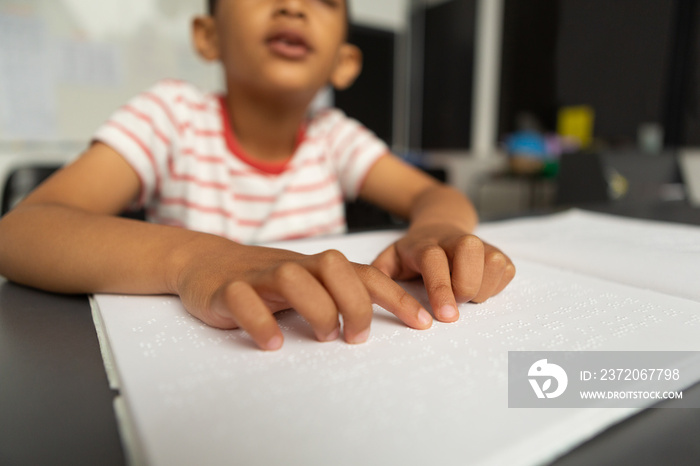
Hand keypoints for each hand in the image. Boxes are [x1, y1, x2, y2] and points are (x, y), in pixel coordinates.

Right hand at [175, 240, 432, 350]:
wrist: (202, 261)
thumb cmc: (262, 281)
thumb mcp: (304, 286)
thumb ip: (335, 298)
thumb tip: (375, 323)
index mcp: (315, 269)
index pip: (363, 273)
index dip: (396, 295)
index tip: (423, 323)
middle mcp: (293, 266)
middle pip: (334, 267)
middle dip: (356, 302)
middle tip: (355, 337)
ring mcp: (258, 275)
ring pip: (292, 277)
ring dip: (316, 308)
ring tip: (323, 337)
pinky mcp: (225, 290)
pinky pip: (243, 299)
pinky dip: (260, 321)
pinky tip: (272, 343)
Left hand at [371, 224, 514, 321]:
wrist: (440, 224)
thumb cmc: (414, 252)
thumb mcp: (391, 259)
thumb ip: (379, 275)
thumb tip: (365, 295)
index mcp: (425, 244)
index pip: (434, 261)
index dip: (440, 288)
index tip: (445, 317)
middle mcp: (455, 239)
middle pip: (471, 252)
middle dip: (466, 286)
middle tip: (455, 301)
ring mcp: (481, 243)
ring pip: (494, 263)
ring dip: (482, 288)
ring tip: (465, 294)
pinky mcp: (499, 252)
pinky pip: (506, 271)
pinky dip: (494, 287)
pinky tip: (477, 287)